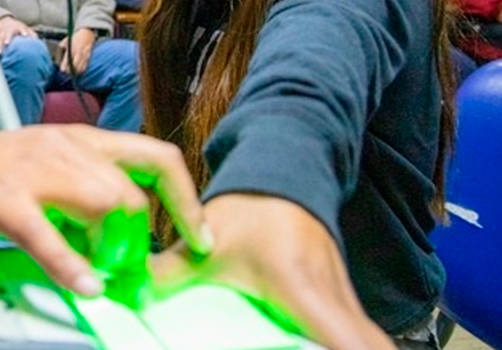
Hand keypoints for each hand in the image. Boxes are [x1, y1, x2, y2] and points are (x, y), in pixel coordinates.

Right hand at [0, 16, 35, 54]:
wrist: (3, 21)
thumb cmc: (17, 27)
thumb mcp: (25, 27)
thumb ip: (32, 34)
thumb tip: (37, 42)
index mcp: (18, 27)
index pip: (21, 28)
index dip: (23, 31)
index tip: (25, 35)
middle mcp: (9, 29)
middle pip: (8, 33)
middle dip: (7, 38)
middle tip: (7, 43)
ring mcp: (2, 33)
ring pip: (0, 39)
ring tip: (0, 52)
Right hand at [0, 126, 210, 295]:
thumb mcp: (48, 170)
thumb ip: (89, 192)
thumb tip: (127, 237)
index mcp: (80, 138)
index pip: (156, 156)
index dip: (187, 199)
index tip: (200, 237)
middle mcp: (64, 146)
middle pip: (131, 190)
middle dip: (142, 237)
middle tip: (131, 268)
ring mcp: (34, 171)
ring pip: (103, 204)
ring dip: (113, 249)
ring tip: (102, 273)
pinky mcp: (6, 201)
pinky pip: (51, 237)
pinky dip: (73, 266)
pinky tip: (87, 286)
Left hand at [58, 28, 94, 73]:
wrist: (87, 34)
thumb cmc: (74, 38)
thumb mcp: (65, 42)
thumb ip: (60, 51)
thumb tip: (56, 61)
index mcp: (72, 48)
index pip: (68, 59)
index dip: (65, 65)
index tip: (62, 70)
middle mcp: (79, 53)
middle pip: (74, 66)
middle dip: (69, 71)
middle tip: (65, 72)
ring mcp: (85, 56)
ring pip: (79, 68)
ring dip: (74, 72)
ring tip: (70, 72)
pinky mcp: (88, 58)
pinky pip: (84, 68)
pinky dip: (80, 71)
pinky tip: (76, 71)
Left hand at [150, 194, 392, 349]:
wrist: (282, 170)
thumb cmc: (250, 207)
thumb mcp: (206, 244)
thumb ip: (170, 273)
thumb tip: (132, 295)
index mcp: (301, 287)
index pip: (346, 338)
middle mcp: (332, 295)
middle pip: (369, 344)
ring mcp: (342, 295)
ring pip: (367, 338)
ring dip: (357, 349)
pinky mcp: (341, 296)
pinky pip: (353, 330)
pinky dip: (350, 344)